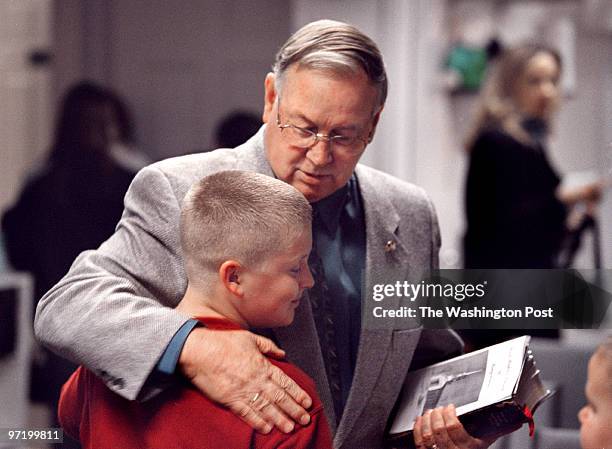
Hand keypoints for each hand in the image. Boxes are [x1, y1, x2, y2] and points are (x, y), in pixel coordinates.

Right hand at [178, 327, 311, 433]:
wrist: (199, 351)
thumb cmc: (223, 342)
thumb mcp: (250, 338)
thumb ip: (268, 346)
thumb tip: (282, 353)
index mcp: (262, 365)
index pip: (285, 382)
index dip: (298, 394)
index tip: (307, 402)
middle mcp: (256, 380)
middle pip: (280, 398)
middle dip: (294, 410)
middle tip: (305, 420)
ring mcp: (244, 391)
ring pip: (267, 408)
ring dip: (280, 419)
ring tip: (291, 427)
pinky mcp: (230, 400)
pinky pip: (248, 413)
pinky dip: (258, 422)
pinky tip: (268, 428)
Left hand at [413, 405, 495, 448]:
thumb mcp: (485, 443)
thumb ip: (496, 430)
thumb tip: (514, 422)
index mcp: (467, 447)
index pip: (454, 428)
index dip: (449, 414)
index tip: (450, 407)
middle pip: (439, 430)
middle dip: (438, 415)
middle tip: (440, 408)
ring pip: (428, 435)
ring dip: (427, 420)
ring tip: (430, 412)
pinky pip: (419, 442)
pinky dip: (418, 428)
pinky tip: (420, 420)